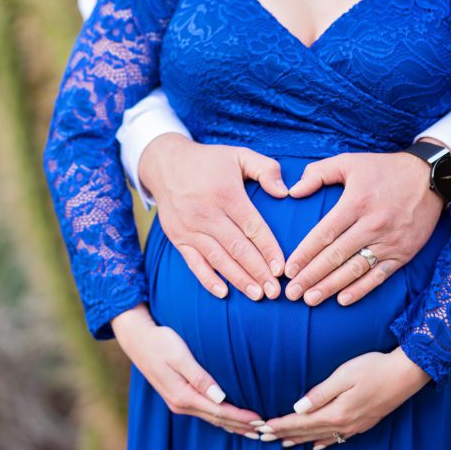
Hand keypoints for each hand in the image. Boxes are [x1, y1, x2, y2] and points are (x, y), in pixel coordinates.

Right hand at [111, 305, 264, 435]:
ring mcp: (177, 402)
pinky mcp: (177, 397)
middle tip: (264, 430)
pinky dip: (220, 419)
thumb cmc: (160, 342)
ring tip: (252, 431)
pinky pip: (204, 413)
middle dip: (241, 425)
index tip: (261, 421)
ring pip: (211, 419)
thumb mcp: (180, 356)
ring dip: (232, 425)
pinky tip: (229, 420)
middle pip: (217, 419)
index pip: (219, 411)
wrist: (136, 339)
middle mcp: (180, 404)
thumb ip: (200, 377)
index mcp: (183, 395)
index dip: (241, 417)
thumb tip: (221, 397)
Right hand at [139, 134, 289, 300]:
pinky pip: (194, 263)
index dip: (268, 249)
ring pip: (218, 259)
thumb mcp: (239, 154)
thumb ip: (266, 169)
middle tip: (275, 292)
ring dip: (238, 279)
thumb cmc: (209, 161)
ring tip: (257, 295)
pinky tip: (223, 293)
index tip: (281, 268)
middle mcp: (207, 213)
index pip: (252, 227)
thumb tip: (285, 192)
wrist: (165, 164)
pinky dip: (208, 279)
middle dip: (258, 272)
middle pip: (237, 248)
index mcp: (226, 194)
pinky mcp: (178, 238)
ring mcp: (190, 228)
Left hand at [258, 348, 429, 449]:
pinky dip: (322, 442)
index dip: (280, 424)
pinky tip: (315, 446)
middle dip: (284, 433)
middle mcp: (344, 424)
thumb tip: (297, 407)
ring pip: (320, 437)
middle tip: (262, 437)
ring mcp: (355, 426)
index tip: (262, 427)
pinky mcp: (363, 423)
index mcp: (336, 412)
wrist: (407, 374)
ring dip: (299, 439)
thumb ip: (320, 393)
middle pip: (307, 432)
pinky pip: (337, 438)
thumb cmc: (374, 368)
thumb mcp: (344, 375)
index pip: (301, 421)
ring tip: (281, 443)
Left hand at [282, 146, 445, 305]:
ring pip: (355, 269)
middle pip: (336, 256)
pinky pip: (379, 275)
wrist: (431, 178)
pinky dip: (361, 289)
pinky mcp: (404, 253)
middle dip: (311, 276)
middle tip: (292, 293)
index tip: (288, 269)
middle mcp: (372, 224)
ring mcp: (389, 241)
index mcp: (356, 202)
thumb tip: (293, 191)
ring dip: (330, 287)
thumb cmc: (383, 169)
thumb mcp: (349, 162)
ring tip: (310, 300)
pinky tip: (342, 300)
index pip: (325, 233)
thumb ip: (318, 173)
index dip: (305, 254)